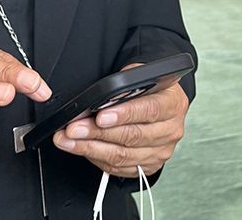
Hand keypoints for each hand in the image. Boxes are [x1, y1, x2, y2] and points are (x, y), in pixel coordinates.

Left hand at [51, 64, 188, 177]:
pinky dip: (97, 158)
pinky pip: (120, 167)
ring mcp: (161, 151)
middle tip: (73, 129)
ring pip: (123, 155)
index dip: (124, 114)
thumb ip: (125, 85)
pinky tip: (83, 149)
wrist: (160, 102)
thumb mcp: (140, 75)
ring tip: (68, 141)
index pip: (149, 110)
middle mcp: (171, 130)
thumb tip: (103, 100)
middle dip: (97, 133)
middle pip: (132, 136)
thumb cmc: (149, 88)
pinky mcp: (150, 165)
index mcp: (173, 104)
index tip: (99, 116)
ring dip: (90, 148)